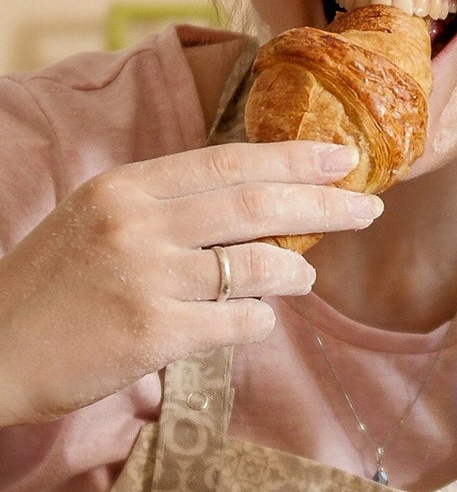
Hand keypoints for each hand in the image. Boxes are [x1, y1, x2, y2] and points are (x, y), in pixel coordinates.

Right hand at [0, 139, 381, 425]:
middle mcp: (137, 224)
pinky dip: (262, 320)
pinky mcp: (153, 332)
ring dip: (296, 270)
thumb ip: (167, 208)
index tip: (343, 160)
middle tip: (368, 209)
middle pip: (256, 205)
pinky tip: (258, 320)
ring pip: (258, 265)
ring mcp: (145, 277)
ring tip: (305, 276)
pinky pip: (240, 321)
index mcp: (125, 189)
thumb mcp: (97, 222)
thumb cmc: (54, 288)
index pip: (228, 162)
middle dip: (324, 205)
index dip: (293, 160)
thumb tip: (256, 203)